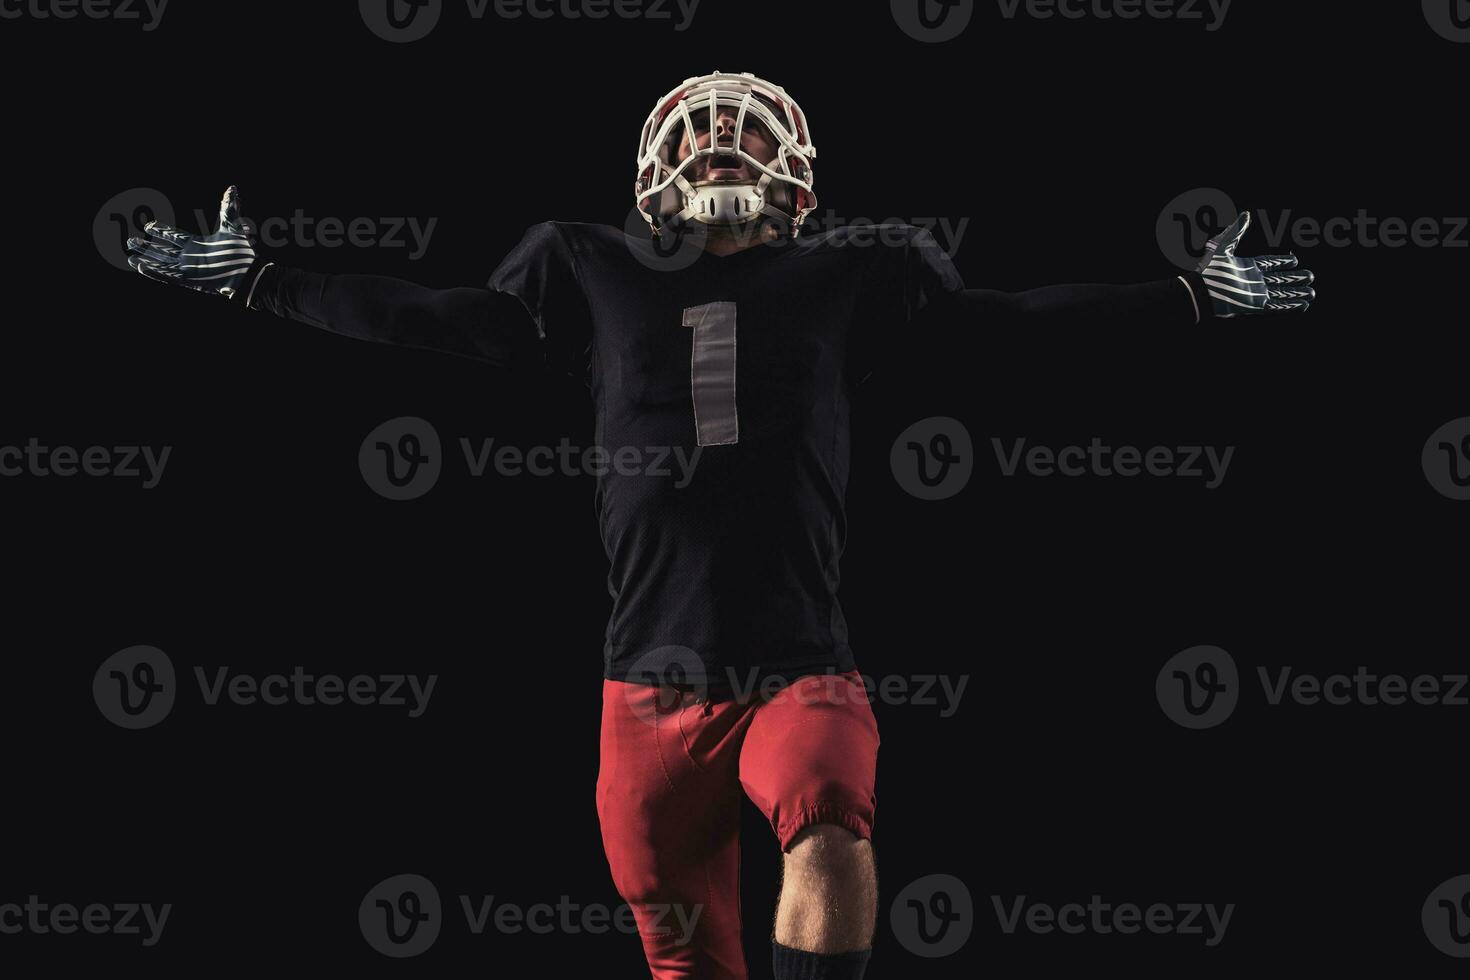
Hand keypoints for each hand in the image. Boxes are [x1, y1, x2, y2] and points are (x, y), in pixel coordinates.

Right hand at [127, 186, 258, 299]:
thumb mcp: (233, 226)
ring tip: (129, 256)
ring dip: (146, 259)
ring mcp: (189, 269)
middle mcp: (190, 257)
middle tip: (130, 241)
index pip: (174, 236)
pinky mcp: (190, 280)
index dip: (161, 231)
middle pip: (162, 251)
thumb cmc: (241, 252)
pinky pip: (168, 276)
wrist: (248, 272)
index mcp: (197, 244)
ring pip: (161, 263)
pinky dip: (154, 272)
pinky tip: (140, 268)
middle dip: (146, 247)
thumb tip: (232, 188)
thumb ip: (229, 208)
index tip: (149, 225)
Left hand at [1196, 211, 1314, 316]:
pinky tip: (1303, 306)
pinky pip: (1277, 306)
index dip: (1282, 262)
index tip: (1295, 260)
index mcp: (1248, 266)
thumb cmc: (1210, 269)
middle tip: (1310, 276)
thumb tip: (1246, 213)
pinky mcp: (1256, 305)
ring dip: (1296, 293)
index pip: (1271, 263)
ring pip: (1282, 293)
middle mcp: (1254, 280)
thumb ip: (1236, 231)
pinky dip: (1290, 306)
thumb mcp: (1223, 246)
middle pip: (1280, 279)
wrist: (1202, 292)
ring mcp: (1256, 294)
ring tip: (1312, 292)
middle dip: (1295, 278)